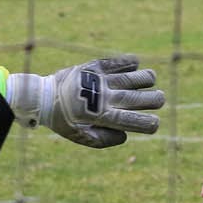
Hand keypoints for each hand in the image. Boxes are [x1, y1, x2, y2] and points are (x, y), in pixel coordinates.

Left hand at [5, 56, 164, 147]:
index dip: (149, 123)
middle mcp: (103, 98)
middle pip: (137, 98)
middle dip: (155, 99)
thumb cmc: (64, 121)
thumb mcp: (82, 138)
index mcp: (101, 117)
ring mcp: (99, 80)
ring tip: (151, 79)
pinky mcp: (94, 66)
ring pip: (132, 77)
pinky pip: (117, 62)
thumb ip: (105, 140)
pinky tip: (135, 65)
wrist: (43, 97)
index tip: (155, 123)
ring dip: (146, 78)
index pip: (133, 121)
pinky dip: (129, 62)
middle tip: (159, 99)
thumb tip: (125, 134)